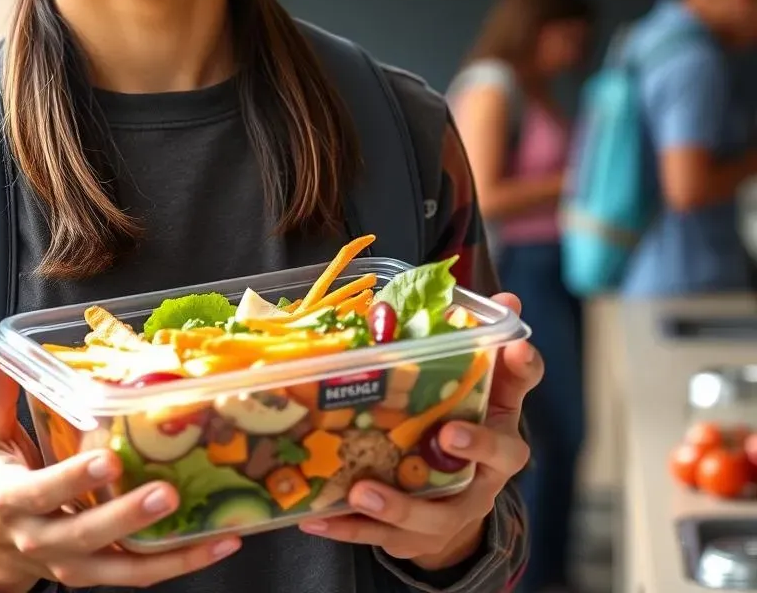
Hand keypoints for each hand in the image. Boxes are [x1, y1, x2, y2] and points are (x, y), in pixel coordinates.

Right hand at [0, 357, 240, 591]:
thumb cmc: (3, 476)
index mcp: (16, 500)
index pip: (42, 493)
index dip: (73, 479)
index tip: (107, 459)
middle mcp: (44, 539)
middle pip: (86, 535)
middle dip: (127, 516)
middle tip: (167, 493)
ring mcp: (75, 564)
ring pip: (121, 567)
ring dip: (169, 553)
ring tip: (213, 530)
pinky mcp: (102, 573)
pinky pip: (143, 574)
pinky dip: (183, 562)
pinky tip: (223, 541)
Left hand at [299, 293, 540, 571]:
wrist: (452, 508)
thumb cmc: (457, 430)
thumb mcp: (469, 390)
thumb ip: (475, 346)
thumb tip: (504, 297)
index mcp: (497, 428)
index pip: (519, 394)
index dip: (520, 372)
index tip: (513, 350)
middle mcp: (484, 474)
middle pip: (492, 463)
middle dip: (474, 448)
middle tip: (447, 434)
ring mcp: (452, 510)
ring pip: (434, 515)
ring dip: (398, 506)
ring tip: (363, 491)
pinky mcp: (416, 538)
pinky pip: (381, 538)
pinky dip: (347, 529)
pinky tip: (315, 519)